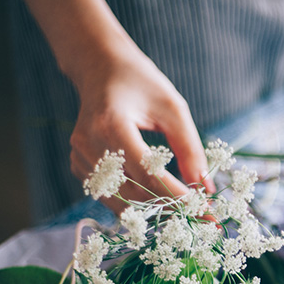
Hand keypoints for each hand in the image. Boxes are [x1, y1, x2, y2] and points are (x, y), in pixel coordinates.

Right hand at [69, 45, 213, 212]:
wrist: (100, 69)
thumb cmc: (141, 84)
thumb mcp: (173, 109)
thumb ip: (189, 148)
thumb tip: (205, 188)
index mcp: (112, 124)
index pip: (147, 173)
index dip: (177, 195)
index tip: (204, 209)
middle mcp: (89, 144)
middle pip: (133, 192)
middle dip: (169, 207)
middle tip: (201, 215)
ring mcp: (79, 156)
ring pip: (119, 201)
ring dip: (154, 210)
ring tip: (184, 211)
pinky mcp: (79, 165)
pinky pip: (110, 195)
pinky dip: (135, 202)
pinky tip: (159, 199)